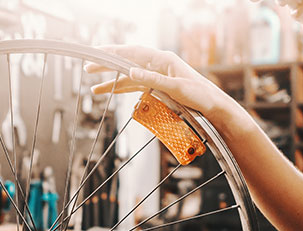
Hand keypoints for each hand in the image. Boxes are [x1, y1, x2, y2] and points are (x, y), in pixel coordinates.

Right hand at [84, 45, 248, 128]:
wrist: (214, 106)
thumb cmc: (200, 95)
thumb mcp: (176, 88)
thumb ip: (152, 80)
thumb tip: (130, 71)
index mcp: (163, 59)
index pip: (133, 52)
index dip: (113, 52)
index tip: (97, 53)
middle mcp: (159, 64)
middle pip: (127, 62)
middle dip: (107, 65)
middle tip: (88, 68)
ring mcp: (158, 74)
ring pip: (129, 76)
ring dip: (112, 81)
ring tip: (94, 88)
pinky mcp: (159, 86)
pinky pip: (136, 85)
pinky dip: (123, 89)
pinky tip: (112, 92)